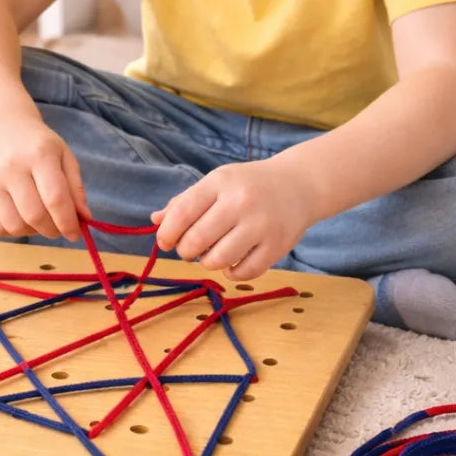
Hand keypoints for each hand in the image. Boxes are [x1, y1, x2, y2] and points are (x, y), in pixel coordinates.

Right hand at [0, 113, 87, 242]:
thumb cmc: (38, 145)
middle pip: (35, 215)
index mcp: (39, 154)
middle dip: (52, 230)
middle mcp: (11, 167)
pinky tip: (22, 219)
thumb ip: (75, 187)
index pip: (55, 198)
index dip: (68, 222)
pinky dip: (14, 231)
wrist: (0, 129)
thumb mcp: (63, 156)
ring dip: (33, 232)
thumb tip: (84, 218)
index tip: (75, 234)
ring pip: (15, 226)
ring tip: (40, 221)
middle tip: (59, 228)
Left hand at [151, 159, 312, 280]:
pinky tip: (232, 262)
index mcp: (220, 182)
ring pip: (218, 260)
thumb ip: (186, 201)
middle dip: (185, 251)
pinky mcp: (277, 246)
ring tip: (211, 254)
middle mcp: (240, 202)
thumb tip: (156, 221)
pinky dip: (231, 273)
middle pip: (197, 240)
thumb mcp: (217, 182)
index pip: (182, 212)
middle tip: (189, 250)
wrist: (299, 184)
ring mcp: (261, 225)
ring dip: (207, 263)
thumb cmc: (249, 184)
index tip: (165, 242)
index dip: (167, 233)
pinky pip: (243, 272)